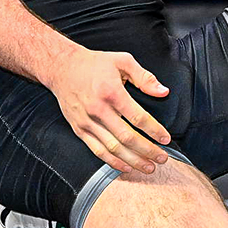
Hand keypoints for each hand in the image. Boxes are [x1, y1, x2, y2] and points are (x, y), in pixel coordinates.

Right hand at [45, 49, 172, 174]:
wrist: (62, 67)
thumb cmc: (95, 64)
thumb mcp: (122, 61)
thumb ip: (144, 77)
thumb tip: (163, 92)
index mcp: (111, 92)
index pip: (138, 117)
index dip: (154, 130)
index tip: (166, 139)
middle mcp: (98, 109)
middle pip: (127, 137)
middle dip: (147, 150)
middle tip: (162, 158)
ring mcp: (87, 122)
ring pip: (113, 148)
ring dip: (133, 160)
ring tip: (149, 167)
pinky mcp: (79, 129)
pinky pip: (97, 150)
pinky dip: (113, 161)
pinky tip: (126, 167)